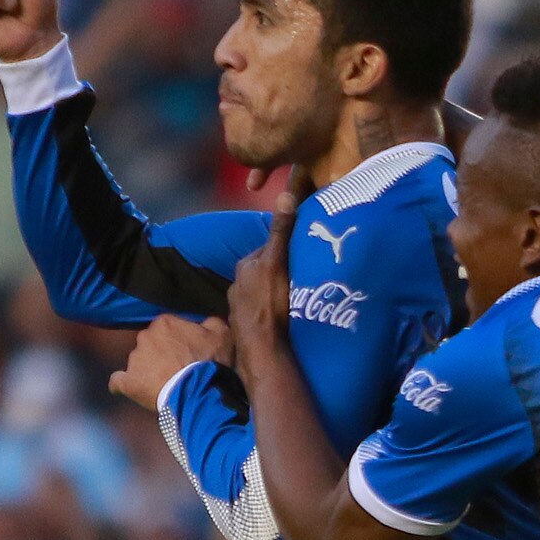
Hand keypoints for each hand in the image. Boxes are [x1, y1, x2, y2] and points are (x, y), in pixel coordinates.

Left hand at [110, 314, 227, 407]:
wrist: (199, 393)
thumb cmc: (212, 362)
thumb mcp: (222, 335)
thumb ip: (211, 322)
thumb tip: (206, 321)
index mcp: (165, 322)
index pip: (168, 327)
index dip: (178, 340)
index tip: (189, 351)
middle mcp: (145, 336)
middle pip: (151, 342)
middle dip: (161, 353)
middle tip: (178, 368)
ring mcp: (134, 360)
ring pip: (139, 361)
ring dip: (149, 370)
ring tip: (166, 385)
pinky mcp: (128, 383)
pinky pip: (118, 381)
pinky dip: (124, 384)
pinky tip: (133, 388)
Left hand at [223, 174, 305, 377]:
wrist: (261, 346)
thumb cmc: (269, 300)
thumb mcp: (277, 261)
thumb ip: (281, 230)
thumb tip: (286, 194)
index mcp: (245, 266)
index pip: (267, 250)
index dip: (284, 251)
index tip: (300, 254)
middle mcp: (238, 284)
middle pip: (264, 272)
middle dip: (279, 273)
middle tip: (302, 278)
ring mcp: (240, 307)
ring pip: (261, 293)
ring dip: (275, 294)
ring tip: (294, 299)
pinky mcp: (245, 326)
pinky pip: (261, 312)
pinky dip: (271, 312)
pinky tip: (283, 318)